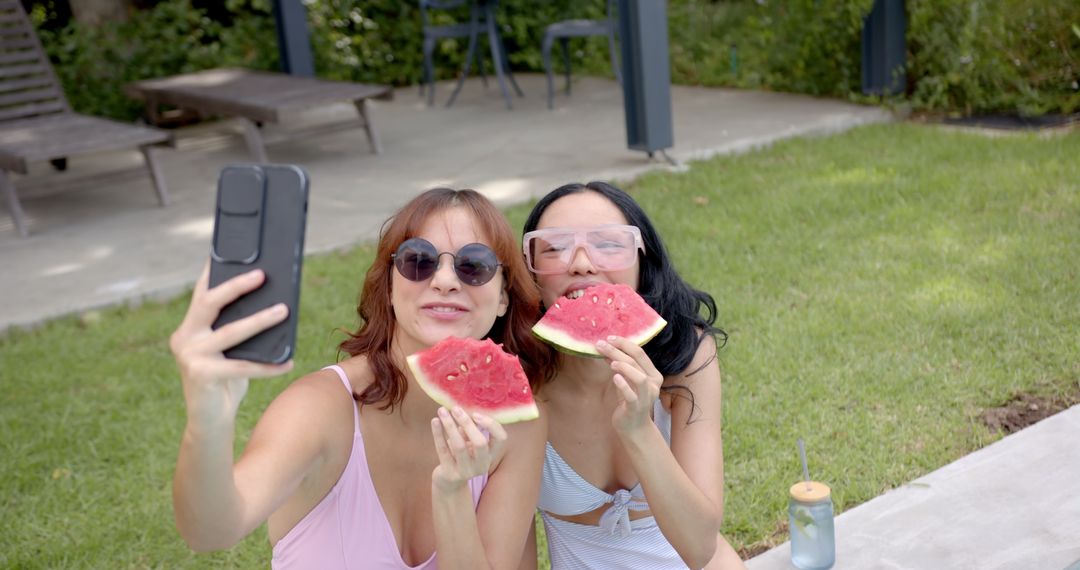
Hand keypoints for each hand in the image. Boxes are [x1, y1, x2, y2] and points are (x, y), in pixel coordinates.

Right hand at [170, 263, 293, 424]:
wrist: (208, 421)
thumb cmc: (224, 381)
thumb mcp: (228, 352)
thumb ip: (237, 330)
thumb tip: (274, 304)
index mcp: (188, 328)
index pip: (201, 293)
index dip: (213, 272)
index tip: (225, 252)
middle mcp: (184, 338)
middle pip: (209, 304)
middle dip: (236, 287)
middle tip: (262, 275)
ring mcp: (190, 357)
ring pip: (230, 333)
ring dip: (260, 320)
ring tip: (284, 310)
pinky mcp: (202, 376)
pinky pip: (243, 367)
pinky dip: (268, 365)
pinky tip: (287, 361)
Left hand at [430, 407, 506, 492]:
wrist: (449, 481)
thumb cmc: (462, 454)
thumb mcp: (469, 442)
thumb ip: (470, 428)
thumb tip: (464, 407)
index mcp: (491, 454)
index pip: (501, 438)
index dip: (491, 425)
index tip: (475, 414)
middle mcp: (482, 464)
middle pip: (480, 443)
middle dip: (467, 424)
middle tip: (455, 408)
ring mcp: (466, 471)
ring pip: (459, 446)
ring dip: (450, 425)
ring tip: (442, 410)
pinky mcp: (450, 473)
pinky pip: (443, 451)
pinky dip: (438, 434)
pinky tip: (435, 421)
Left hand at [597, 336, 663, 433]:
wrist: (633, 427)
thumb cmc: (629, 401)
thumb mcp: (625, 380)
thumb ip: (619, 366)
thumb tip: (606, 348)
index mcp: (653, 374)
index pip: (640, 353)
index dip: (624, 344)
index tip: (609, 338)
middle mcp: (653, 384)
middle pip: (636, 361)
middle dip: (618, 350)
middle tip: (601, 344)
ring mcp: (647, 397)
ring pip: (638, 377)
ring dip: (624, 366)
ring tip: (610, 361)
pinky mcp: (637, 408)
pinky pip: (631, 395)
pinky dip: (623, 385)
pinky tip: (614, 377)